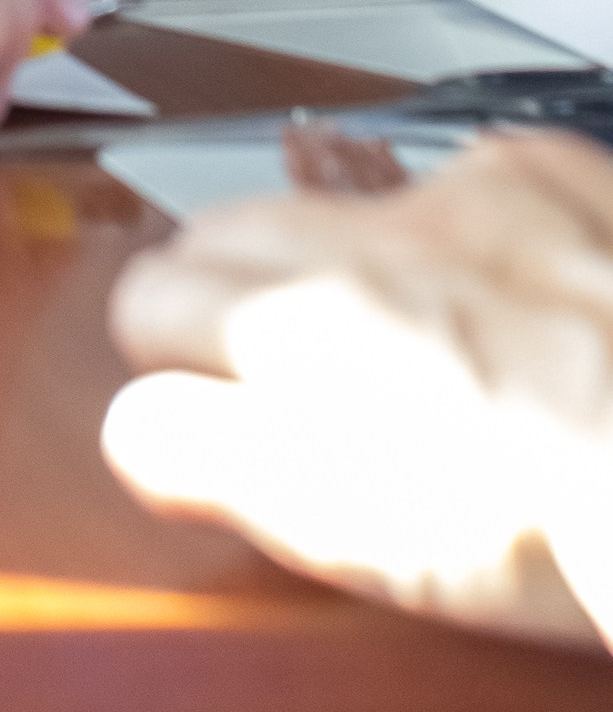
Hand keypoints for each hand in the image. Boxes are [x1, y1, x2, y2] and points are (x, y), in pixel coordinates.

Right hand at [101, 132, 612, 649]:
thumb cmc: (584, 529)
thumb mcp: (375, 544)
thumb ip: (227, 466)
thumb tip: (142, 430)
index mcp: (306, 340)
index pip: (148, 305)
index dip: (168, 366)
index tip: (194, 401)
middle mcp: (365, 245)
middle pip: (217, 232)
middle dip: (226, 296)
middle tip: (279, 375)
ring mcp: (454, 196)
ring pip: (320, 195)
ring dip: (326, 254)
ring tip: (388, 337)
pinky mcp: (539, 167)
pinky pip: (443, 175)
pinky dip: (450, 229)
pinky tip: (496, 296)